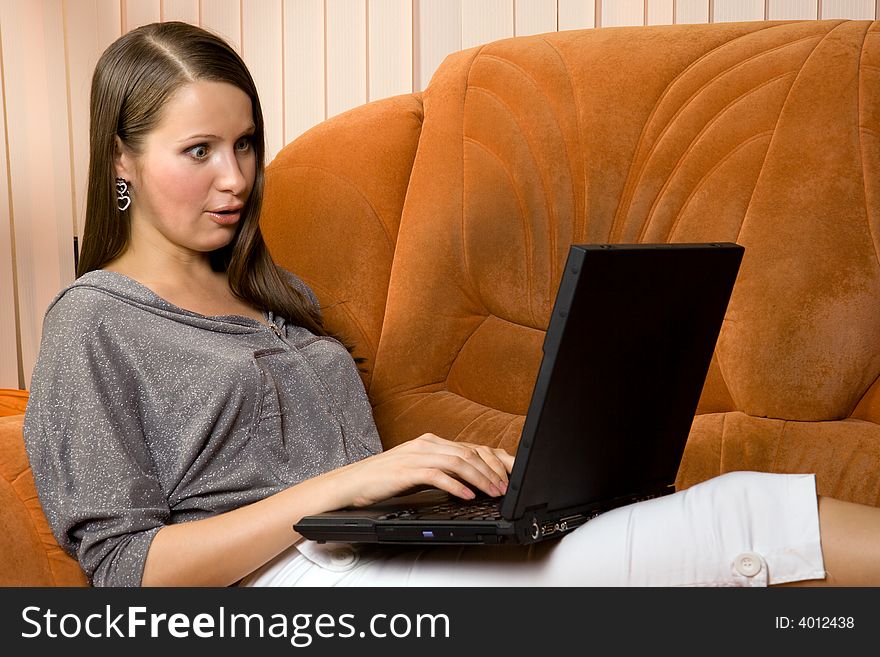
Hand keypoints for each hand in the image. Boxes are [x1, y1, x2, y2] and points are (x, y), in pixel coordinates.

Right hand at [329, 433, 514, 507]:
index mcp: (432, 441)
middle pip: (470, 453)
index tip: (510, 475)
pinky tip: (467, 496)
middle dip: (492, 471)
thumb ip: (443, 469)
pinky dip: (456, 486)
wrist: (353, 482)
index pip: (472, 447)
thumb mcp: (420, 469)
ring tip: (493, 492)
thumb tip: (471, 480)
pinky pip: (438, 475)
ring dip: (480, 479)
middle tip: (506, 488)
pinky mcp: (407, 470)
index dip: (494, 460)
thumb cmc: (386, 478)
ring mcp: (417, 455)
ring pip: (458, 462)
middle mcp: (427, 444)